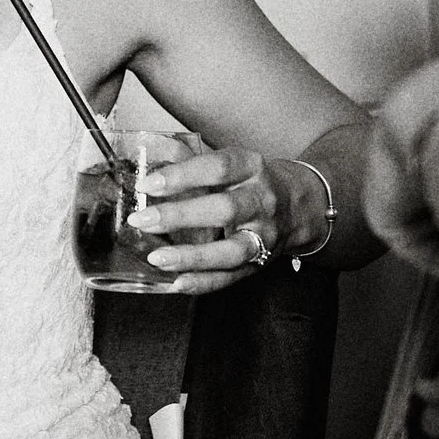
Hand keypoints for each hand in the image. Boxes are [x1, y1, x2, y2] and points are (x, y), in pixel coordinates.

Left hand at [123, 145, 285, 295]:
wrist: (296, 206)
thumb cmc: (249, 182)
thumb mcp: (231, 163)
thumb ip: (193, 161)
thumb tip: (149, 155)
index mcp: (251, 168)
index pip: (218, 167)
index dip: (181, 175)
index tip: (147, 184)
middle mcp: (261, 201)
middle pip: (223, 209)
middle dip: (179, 216)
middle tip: (142, 220)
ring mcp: (264, 235)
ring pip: (231, 250)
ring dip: (192, 257)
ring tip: (157, 258)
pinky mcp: (261, 262)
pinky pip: (231, 277)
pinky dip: (203, 282)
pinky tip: (177, 283)